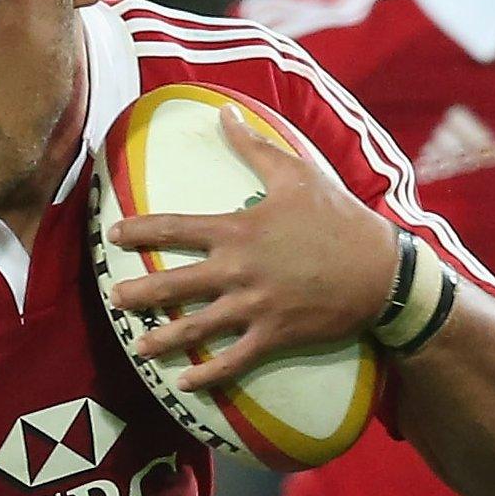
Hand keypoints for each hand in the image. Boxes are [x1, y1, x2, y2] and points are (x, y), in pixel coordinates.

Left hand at [106, 105, 397, 390]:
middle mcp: (239, 270)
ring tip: (139, 346)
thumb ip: (254, 145)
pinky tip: (184, 384)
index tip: (114, 235)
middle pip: (175, 284)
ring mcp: (255, 307)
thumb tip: (225, 111)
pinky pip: (234, 360)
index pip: (174, 228)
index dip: (139, 231)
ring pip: (197, 328)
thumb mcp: (296, 172)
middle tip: (113, 297)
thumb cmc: (337, 218)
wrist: (381, 270)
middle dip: (139, 293)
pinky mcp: (274, 335)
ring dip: (164, 339)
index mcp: (238, 230)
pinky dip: (208, 375)